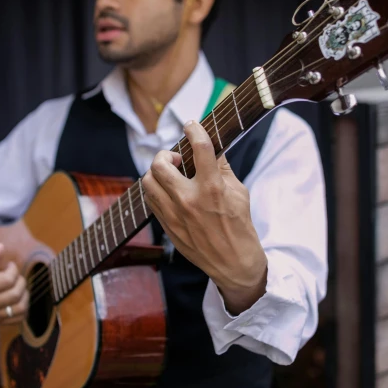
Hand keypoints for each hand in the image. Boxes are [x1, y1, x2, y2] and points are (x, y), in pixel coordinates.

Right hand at [0, 243, 28, 323]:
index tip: (8, 265)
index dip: (13, 269)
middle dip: (20, 280)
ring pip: (21, 307)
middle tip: (14, 275)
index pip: (8, 280)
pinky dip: (24, 305)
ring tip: (16, 285)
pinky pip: (20, 317)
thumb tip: (0, 247)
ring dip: (24, 293)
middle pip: (15, 294)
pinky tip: (17, 296)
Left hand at [142, 120, 266, 314]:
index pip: (200, 148)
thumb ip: (222, 168)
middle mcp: (189, 200)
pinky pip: (150, 200)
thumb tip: (212, 147)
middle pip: (160, 164)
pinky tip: (168, 190)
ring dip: (157, 172)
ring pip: (148, 182)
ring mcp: (175, 215)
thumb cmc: (239, 225)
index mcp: (212, 188)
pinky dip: (156, 190)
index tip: (191, 125)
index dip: (194, 130)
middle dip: (166, 154)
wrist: (233, 262)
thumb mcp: (239, 192)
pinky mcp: (167, 226)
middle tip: (176, 158)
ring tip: (170, 174)